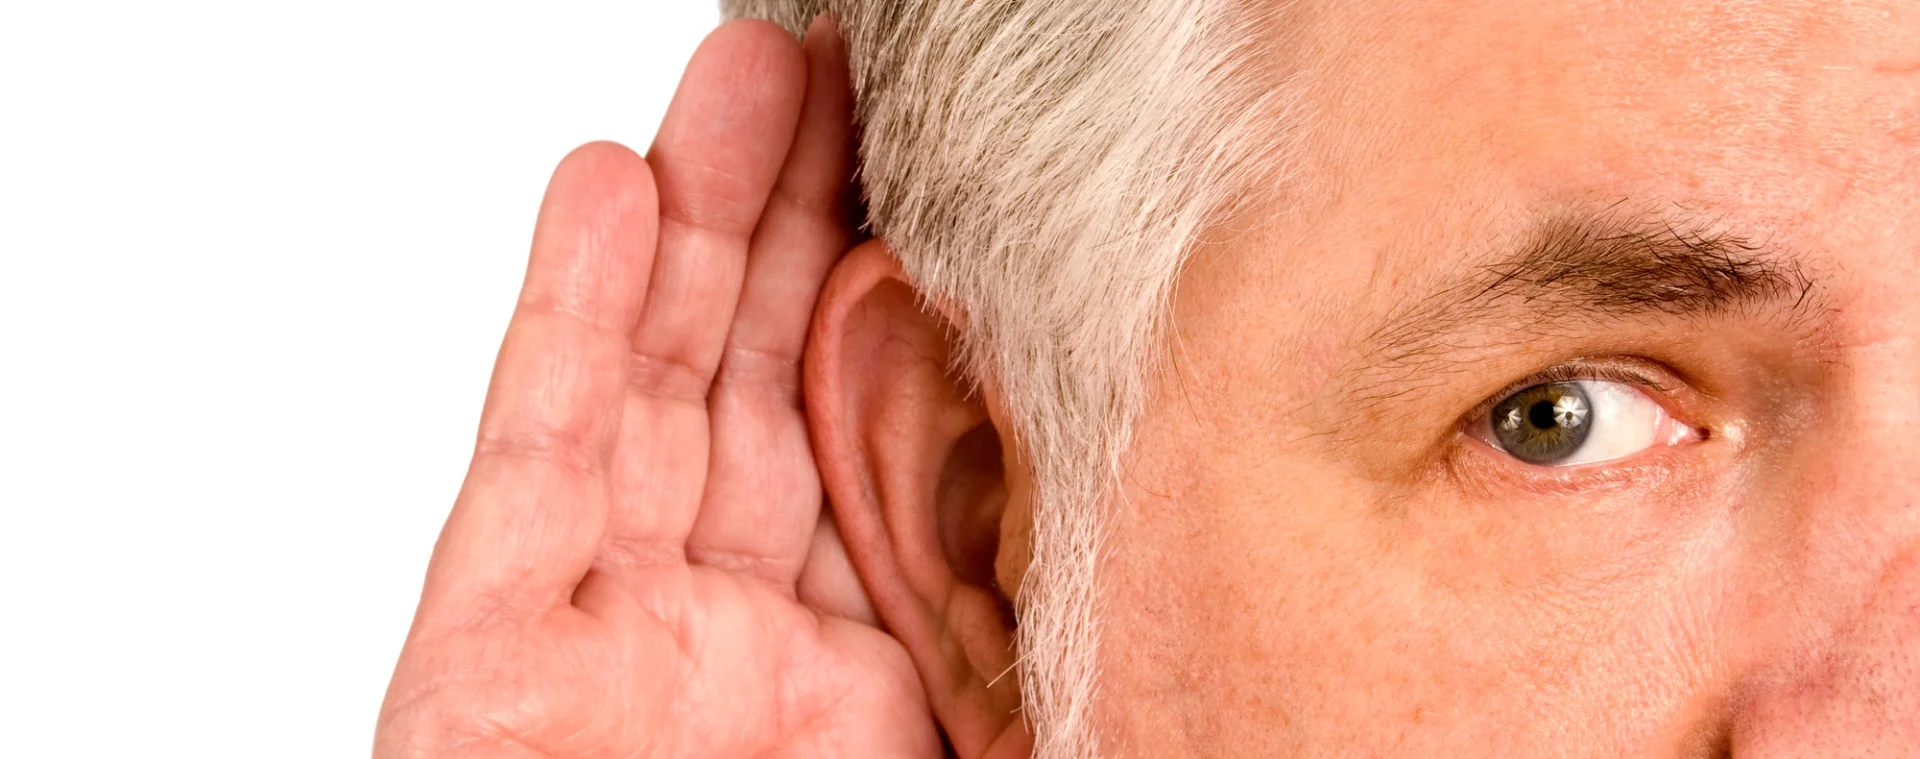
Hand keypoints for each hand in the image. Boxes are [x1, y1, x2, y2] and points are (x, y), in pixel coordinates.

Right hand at [375, 18, 940, 757]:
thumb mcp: (965, 751)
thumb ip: (1002, 628)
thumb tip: (1093, 502)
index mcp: (844, 663)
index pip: (868, 445)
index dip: (885, 306)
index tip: (931, 186)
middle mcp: (724, 630)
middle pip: (754, 383)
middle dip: (787, 218)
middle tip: (837, 75)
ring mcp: (606, 633)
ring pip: (650, 387)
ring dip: (688, 219)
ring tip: (745, 70)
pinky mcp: (483, 656)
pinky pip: (534, 463)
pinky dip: (566, 320)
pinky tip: (602, 190)